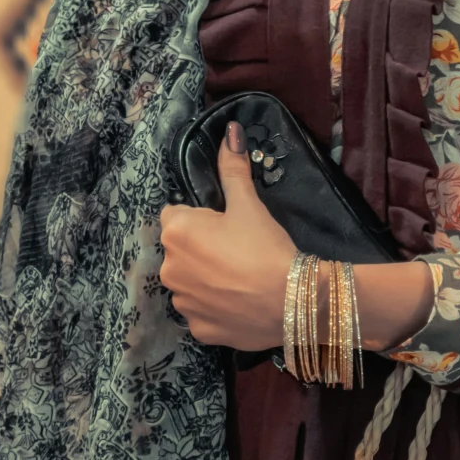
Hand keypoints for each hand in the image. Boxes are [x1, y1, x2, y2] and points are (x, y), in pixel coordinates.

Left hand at [159, 122, 296, 349]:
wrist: (292, 302)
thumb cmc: (265, 246)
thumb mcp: (249, 203)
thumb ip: (233, 168)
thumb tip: (230, 130)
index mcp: (175, 232)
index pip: (177, 216)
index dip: (204, 219)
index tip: (228, 226)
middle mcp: (168, 269)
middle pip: (182, 251)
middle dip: (202, 251)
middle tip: (240, 253)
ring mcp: (182, 303)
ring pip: (190, 283)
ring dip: (207, 281)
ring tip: (242, 280)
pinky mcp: (199, 329)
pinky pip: (203, 313)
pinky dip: (217, 309)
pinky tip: (241, 304)